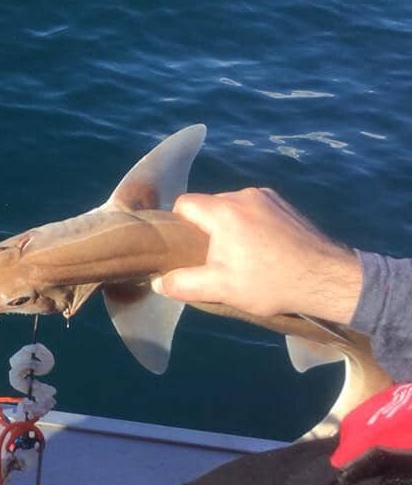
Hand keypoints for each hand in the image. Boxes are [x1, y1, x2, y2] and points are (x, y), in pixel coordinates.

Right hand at [151, 188, 361, 323]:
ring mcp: (268, 197)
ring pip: (232, 206)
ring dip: (230, 226)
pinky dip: (251, 224)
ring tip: (243, 256)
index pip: (185, 203)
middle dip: (206, 229)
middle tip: (216, 258)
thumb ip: (184, 284)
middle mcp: (244, 195)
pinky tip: (263, 248)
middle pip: (209, 205)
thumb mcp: (221, 289)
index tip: (187, 248)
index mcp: (224, 211)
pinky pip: (254, 208)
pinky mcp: (285, 204)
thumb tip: (158, 282)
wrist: (327, 279)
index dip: (179, 225)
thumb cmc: (270, 283)